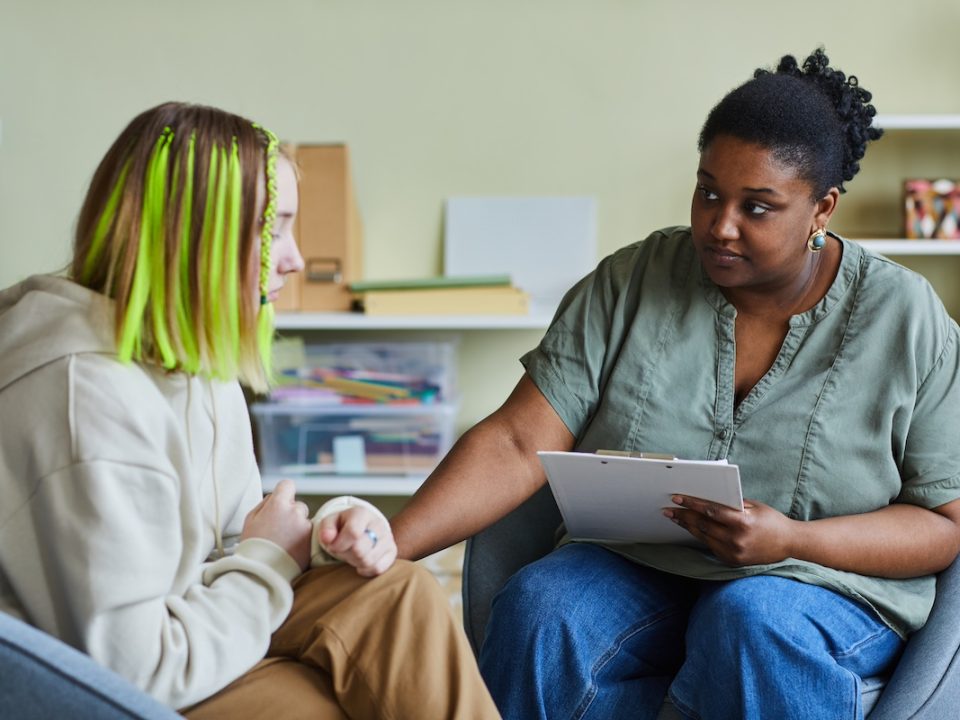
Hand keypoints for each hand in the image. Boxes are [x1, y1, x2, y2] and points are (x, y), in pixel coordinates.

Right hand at [242, 479, 311, 570]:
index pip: (287, 485)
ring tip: (284, 543)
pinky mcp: (312, 540)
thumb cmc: (253, 546)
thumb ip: (265, 503)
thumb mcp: (250, 519)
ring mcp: (305, 526)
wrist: (262, 573)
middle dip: (290, 513)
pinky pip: (309, 534)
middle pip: (297, 505)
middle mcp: (295, 512)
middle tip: (279, 530)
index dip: (284, 492)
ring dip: (297, 527)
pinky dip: (302, 539)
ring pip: (304, 520)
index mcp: (278, 504)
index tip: (281, 502)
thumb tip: (276, 496)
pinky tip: (291, 549)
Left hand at [317, 507, 396, 576]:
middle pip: (360, 550)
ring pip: (369, 561)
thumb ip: (326, 529)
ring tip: (352, 554)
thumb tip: (328, 538)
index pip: (353, 533)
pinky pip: (378, 568)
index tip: (333, 546)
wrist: (362, 528)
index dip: (339, 544)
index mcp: (362, 513)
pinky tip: (361, 562)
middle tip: (343, 550)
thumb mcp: (330, 523)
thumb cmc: (343, 526)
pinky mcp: (392, 552)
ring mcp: (388, 538)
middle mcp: (378, 524)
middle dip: (346, 554)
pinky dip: (366, 569)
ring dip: (355, 562)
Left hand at [663, 495, 796, 566]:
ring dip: (688, 527)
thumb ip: (731, 504)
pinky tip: (692, 529)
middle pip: (703, 525)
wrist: (790, 544)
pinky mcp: (732, 561)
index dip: (691, 504)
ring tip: (676, 518)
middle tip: (668, 510)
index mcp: (742, 523)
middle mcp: (736, 540)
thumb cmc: (772, 520)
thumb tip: (706, 497)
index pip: (710, 511)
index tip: (677, 498)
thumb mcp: (754, 506)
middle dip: (683, 516)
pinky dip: (701, 537)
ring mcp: (734, 553)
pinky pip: (711, 546)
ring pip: (704, 537)